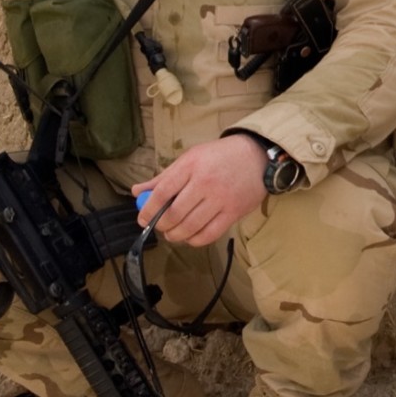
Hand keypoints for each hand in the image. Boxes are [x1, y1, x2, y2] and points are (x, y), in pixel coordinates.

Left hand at [135, 133, 268, 246]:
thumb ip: (164, 176)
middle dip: (161, 225)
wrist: (258, 156)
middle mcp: (205, 182)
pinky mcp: (234, 212)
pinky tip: (190, 237)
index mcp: (191, 165)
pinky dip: (195, 240)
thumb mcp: (191, 158)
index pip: (163, 192)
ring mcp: (221, 199)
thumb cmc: (220, 156)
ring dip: (176, 235)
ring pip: (190, 227)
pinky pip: (209, 234)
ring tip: (172, 234)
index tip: (142, 219)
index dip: (148, 209)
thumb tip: (138, 191)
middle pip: (174, 213)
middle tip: (159, 227)